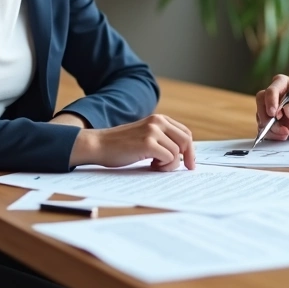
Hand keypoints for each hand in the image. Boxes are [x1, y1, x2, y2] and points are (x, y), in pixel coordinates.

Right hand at [69, 114, 195, 170]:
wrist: (98, 145)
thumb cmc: (120, 145)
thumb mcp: (144, 135)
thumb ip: (161, 139)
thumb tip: (183, 155)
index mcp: (159, 119)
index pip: (185, 132)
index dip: (190, 148)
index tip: (190, 162)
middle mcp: (158, 122)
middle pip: (186, 140)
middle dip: (189, 157)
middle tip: (187, 168)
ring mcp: (153, 131)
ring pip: (177, 152)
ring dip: (170, 164)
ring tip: (154, 165)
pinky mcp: (148, 143)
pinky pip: (169, 157)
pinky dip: (164, 166)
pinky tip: (151, 166)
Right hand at [255, 75, 288, 140]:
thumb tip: (287, 111)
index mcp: (285, 83)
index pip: (272, 89)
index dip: (271, 101)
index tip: (274, 114)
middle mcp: (275, 94)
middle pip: (261, 102)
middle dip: (269, 118)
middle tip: (282, 129)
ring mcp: (271, 107)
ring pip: (262, 117)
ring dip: (274, 128)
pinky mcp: (271, 120)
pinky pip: (265, 128)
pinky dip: (273, 134)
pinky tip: (285, 135)